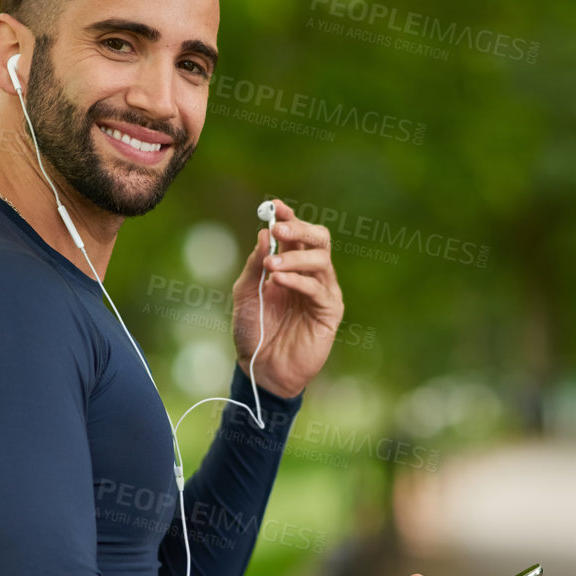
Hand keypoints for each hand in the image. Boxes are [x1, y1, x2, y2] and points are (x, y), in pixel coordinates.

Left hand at [232, 199, 342, 399]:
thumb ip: (254, 264)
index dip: (289, 217)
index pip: (297, 234)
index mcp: (292, 266)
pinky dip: (299, 280)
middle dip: (300, 230)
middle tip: (279, 230)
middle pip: (318, 239)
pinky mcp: (329, 312)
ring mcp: (323, 292)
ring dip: (295, 258)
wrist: (260, 369)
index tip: (275, 206)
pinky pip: (318, 288)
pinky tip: (280, 281)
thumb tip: (264, 234)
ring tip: (271, 267)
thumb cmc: (253, 330)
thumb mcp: (245, 293)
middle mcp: (311, 275)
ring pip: (321, 260)